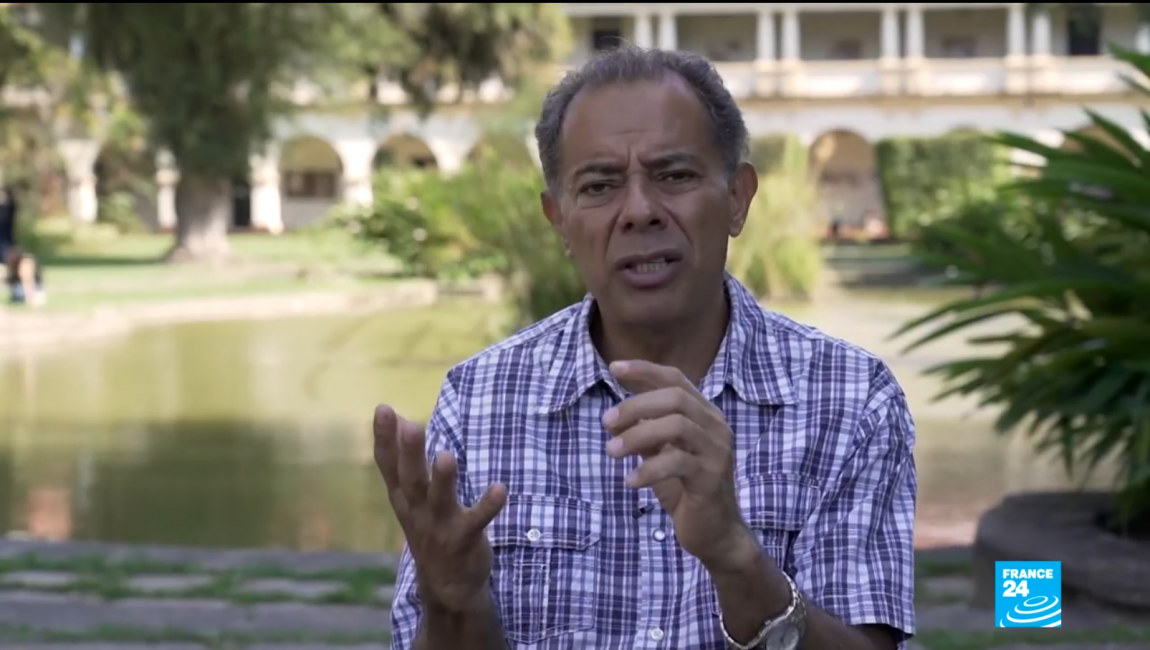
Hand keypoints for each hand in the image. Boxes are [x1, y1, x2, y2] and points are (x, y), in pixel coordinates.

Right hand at [373, 404, 506, 611]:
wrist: (446, 587)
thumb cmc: (428, 528)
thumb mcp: (411, 496)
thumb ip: (404, 459)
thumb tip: (398, 417)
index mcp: (403, 498)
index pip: (389, 465)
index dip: (384, 438)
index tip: (383, 409)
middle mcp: (417, 511)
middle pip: (411, 480)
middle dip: (410, 454)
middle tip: (411, 425)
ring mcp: (440, 526)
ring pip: (440, 501)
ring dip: (444, 480)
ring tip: (447, 456)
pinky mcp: (465, 539)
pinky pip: (477, 521)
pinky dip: (488, 505)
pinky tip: (501, 489)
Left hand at [603, 360, 749, 569]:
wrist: (716, 534)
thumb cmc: (687, 491)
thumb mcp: (662, 456)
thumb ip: (647, 434)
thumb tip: (617, 416)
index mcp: (705, 416)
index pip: (676, 380)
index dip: (645, 370)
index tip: (614, 367)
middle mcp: (716, 427)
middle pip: (675, 398)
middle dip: (635, 406)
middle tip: (607, 423)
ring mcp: (717, 451)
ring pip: (676, 426)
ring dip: (637, 436)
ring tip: (612, 451)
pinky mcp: (711, 478)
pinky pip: (677, 463)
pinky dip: (647, 469)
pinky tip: (630, 481)